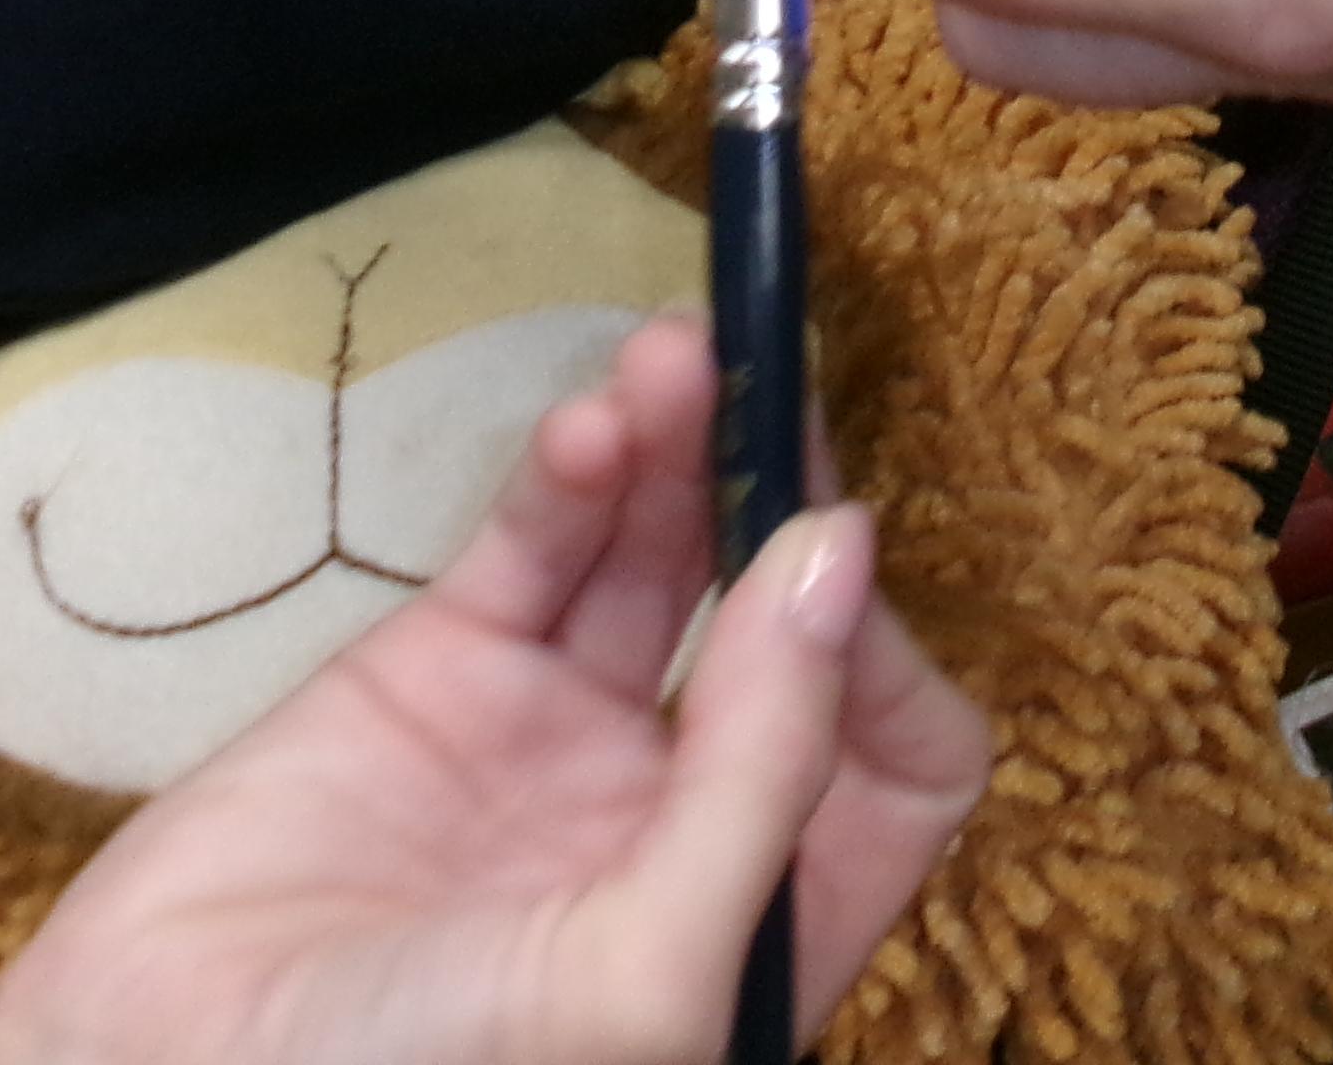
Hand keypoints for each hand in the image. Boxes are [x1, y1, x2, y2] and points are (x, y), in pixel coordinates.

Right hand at [0, 312, 985, 1064]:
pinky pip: (538, 552)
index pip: (892, 759)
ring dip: (680, 452)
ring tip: (676, 358)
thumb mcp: (643, 973)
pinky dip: (570, 479)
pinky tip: (591, 424)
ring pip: (661, 559)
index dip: (883, 659)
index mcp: (756, 922)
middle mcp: (674, 823)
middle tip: (773, 392)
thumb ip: (760, 770)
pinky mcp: (440, 677)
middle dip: (784, 506)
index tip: (830, 574)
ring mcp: (554, 741)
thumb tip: (843, 563)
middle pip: (781, 625)